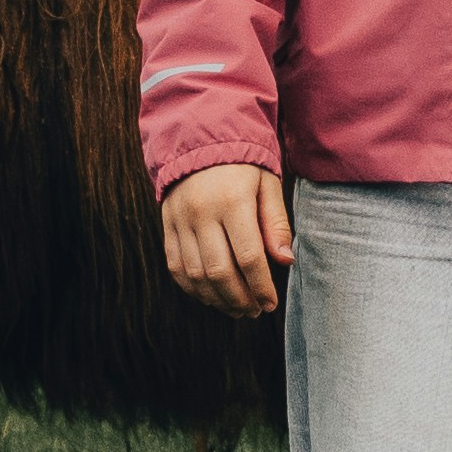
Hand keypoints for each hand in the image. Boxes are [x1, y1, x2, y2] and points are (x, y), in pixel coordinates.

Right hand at [160, 161, 292, 317]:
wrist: (199, 140)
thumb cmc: (243, 166)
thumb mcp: (267, 186)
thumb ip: (276, 224)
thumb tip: (285, 261)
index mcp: (232, 200)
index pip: (248, 256)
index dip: (260, 286)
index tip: (270, 303)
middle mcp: (201, 212)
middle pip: (219, 271)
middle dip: (239, 299)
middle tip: (254, 311)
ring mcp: (179, 220)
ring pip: (195, 274)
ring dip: (217, 299)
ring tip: (236, 309)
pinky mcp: (167, 226)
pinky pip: (176, 267)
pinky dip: (193, 288)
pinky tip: (211, 296)